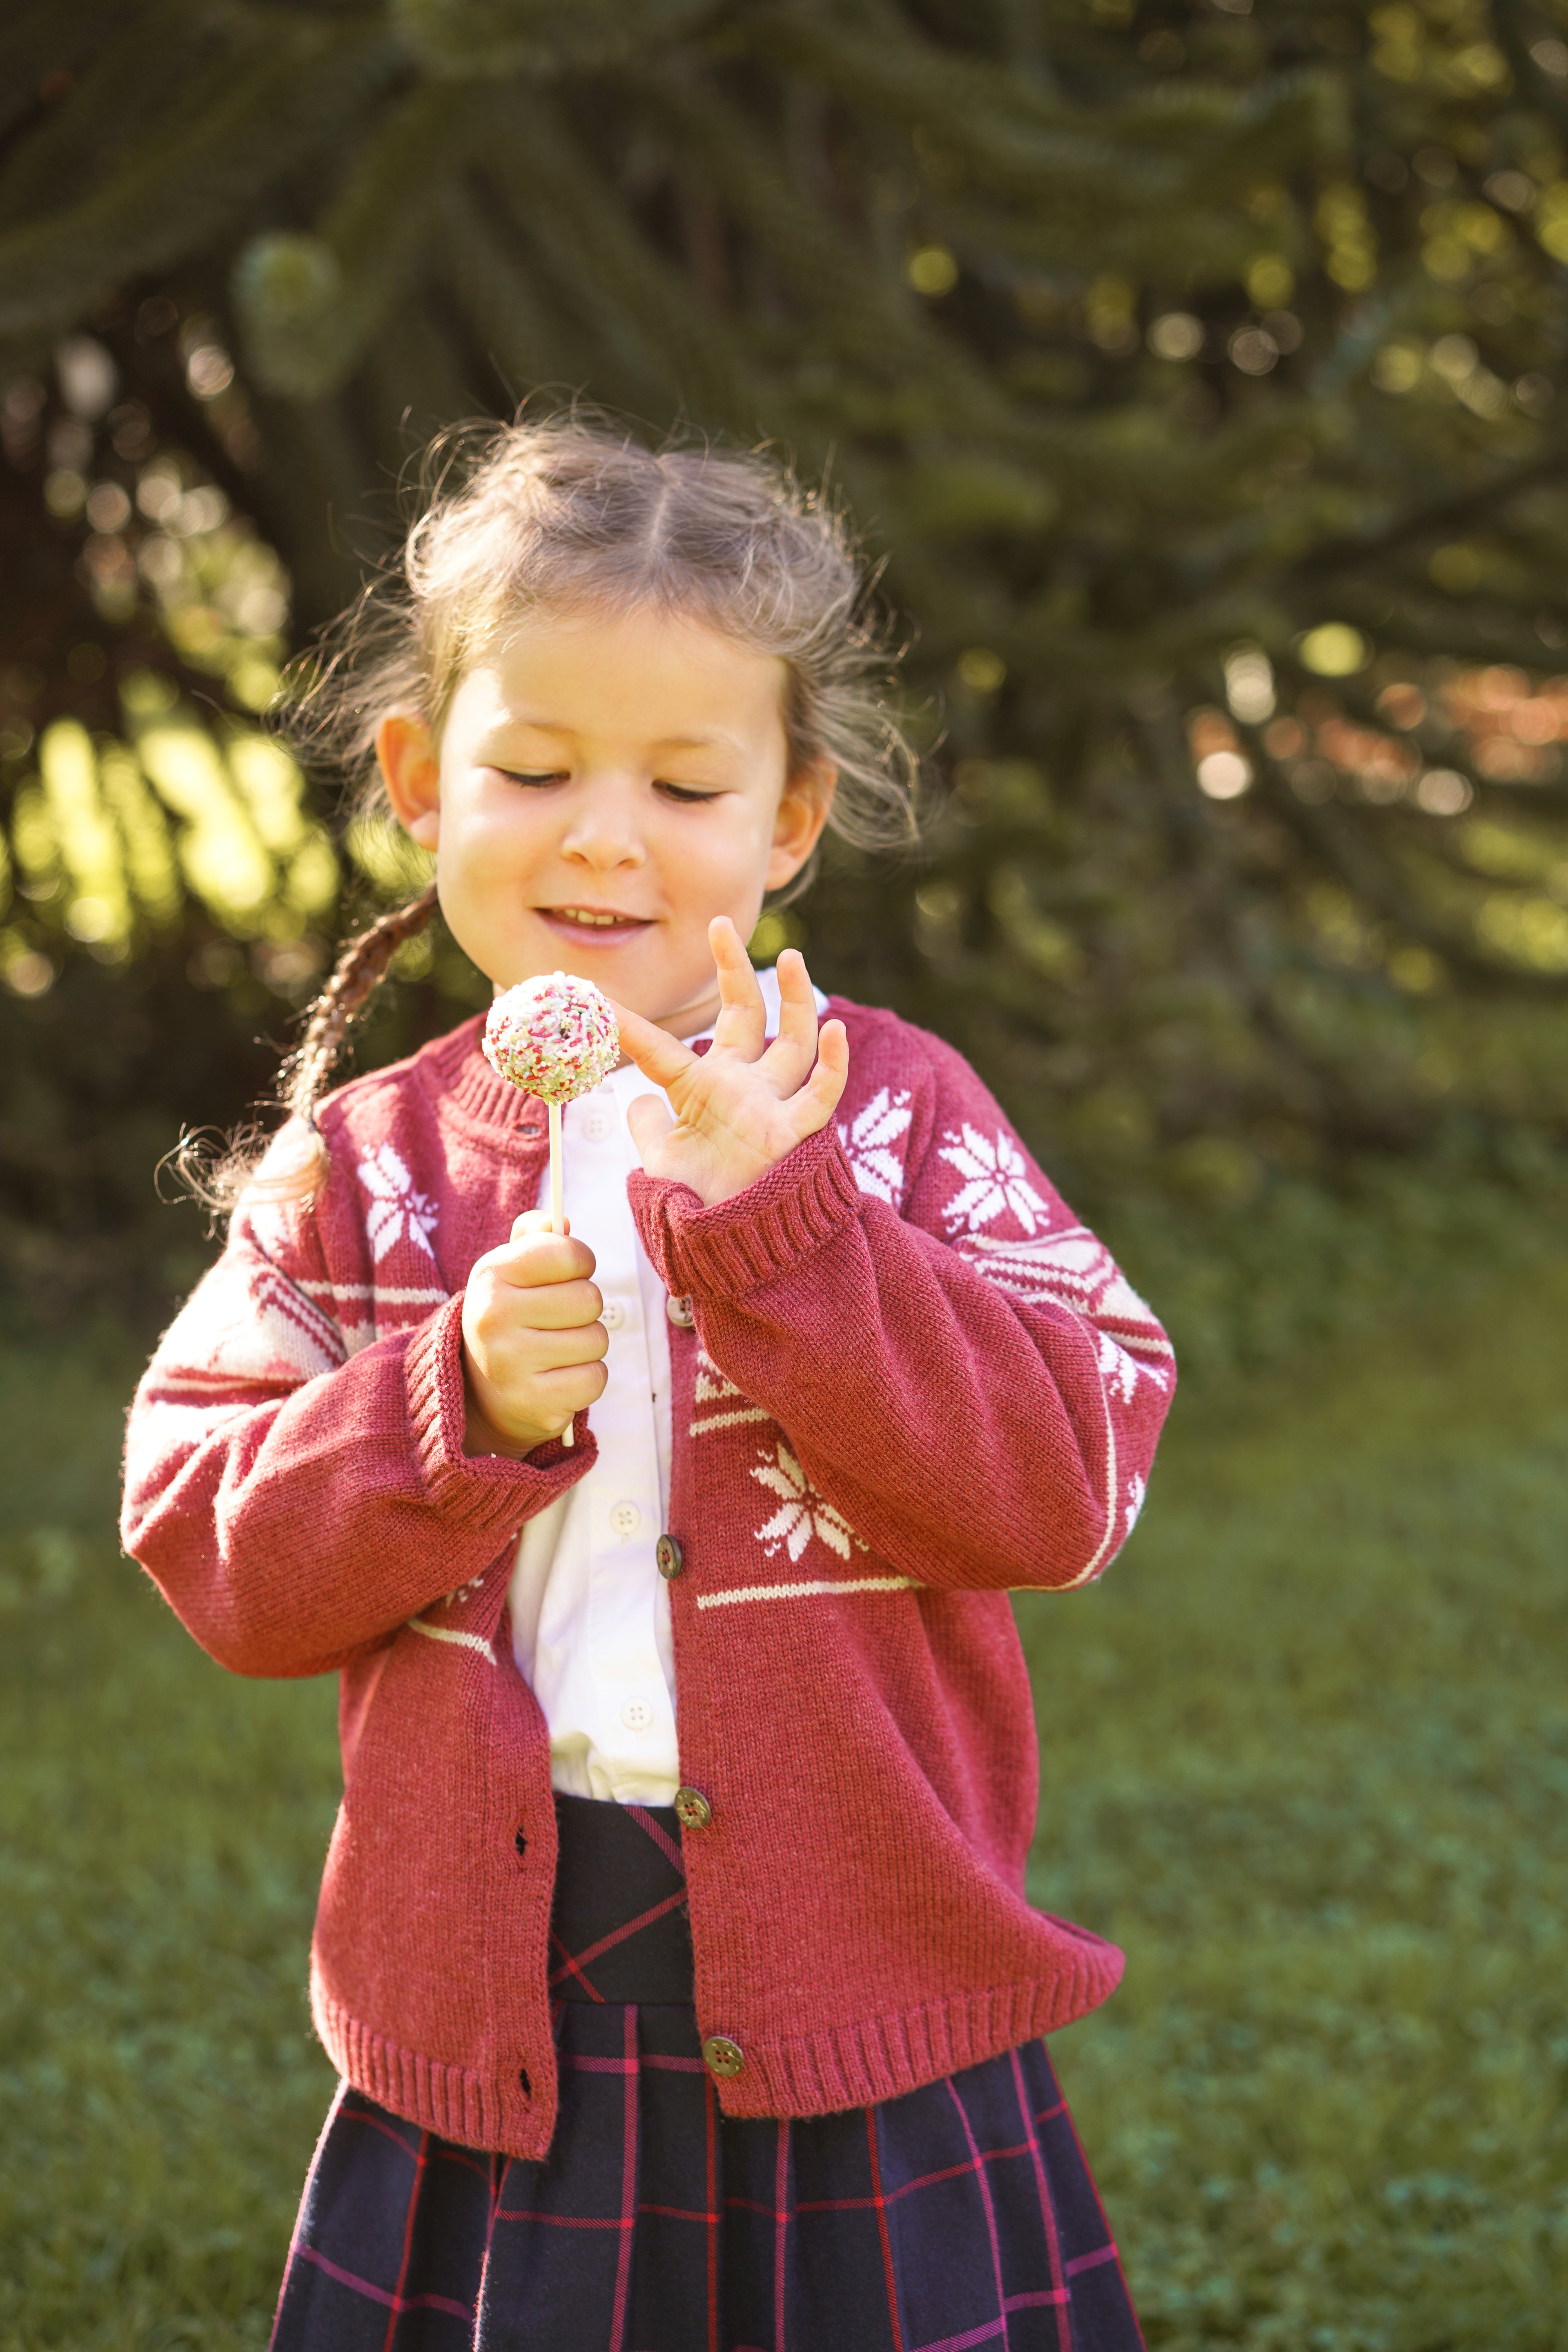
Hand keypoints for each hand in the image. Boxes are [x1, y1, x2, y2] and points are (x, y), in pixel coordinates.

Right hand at [461, 1210, 607, 1454]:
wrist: (479, 1394)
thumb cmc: (508, 1320)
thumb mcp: (507, 1273)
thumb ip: (533, 1240)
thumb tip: (559, 1221)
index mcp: (492, 1275)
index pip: (568, 1254)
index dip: (580, 1263)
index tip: (570, 1274)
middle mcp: (494, 1316)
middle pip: (589, 1299)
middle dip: (585, 1310)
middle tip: (558, 1320)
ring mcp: (511, 1363)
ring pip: (596, 1340)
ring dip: (587, 1346)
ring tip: (556, 1351)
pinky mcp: (534, 1403)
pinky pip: (595, 1378)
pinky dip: (586, 1379)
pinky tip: (559, 1378)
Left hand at [611, 918, 848, 1207]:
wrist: (732, 1250)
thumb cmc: (700, 1205)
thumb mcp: (659, 1161)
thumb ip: (648, 1126)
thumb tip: (636, 1100)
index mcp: (702, 1090)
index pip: (659, 1048)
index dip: (626, 1025)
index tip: (594, 998)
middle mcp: (741, 1087)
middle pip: (744, 1016)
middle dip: (734, 969)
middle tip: (721, 924)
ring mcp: (772, 1106)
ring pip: (792, 1043)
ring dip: (796, 1000)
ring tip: (791, 958)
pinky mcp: (795, 1135)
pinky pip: (821, 1095)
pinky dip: (831, 1065)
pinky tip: (834, 1031)